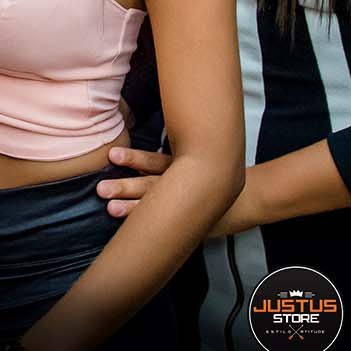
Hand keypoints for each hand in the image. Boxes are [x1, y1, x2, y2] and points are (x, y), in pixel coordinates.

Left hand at [97, 147, 253, 237]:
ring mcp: (187, 205)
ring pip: (156, 206)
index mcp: (186, 164)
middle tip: (101, 189)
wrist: (249, 198)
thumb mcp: (201, 152)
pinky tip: (132, 228)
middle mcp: (185, 184)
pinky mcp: (191, 222)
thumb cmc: (219, 170)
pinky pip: (168, 223)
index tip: (112, 155)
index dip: (135, 158)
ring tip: (110, 209)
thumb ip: (179, 144)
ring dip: (132, 208)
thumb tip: (156, 122)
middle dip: (125, 187)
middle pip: (152, 185)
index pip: (157, 161)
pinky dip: (149, 225)